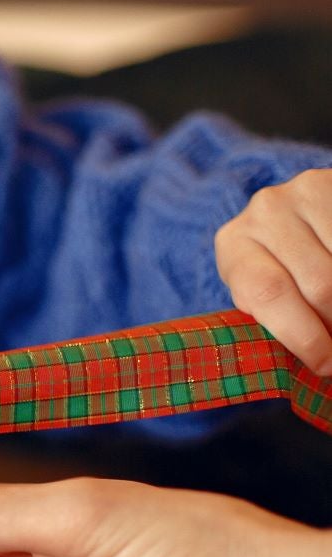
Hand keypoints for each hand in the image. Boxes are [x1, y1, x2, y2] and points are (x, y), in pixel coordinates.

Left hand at [217, 167, 331, 373]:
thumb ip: (276, 318)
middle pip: (321, 284)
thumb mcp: (262, 292)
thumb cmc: (276, 267)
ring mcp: (306, 191)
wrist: (292, 215)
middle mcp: (265, 211)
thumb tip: (319, 366)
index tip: (326, 365)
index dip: (304, 336)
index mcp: (234, 244)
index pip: (269, 293)